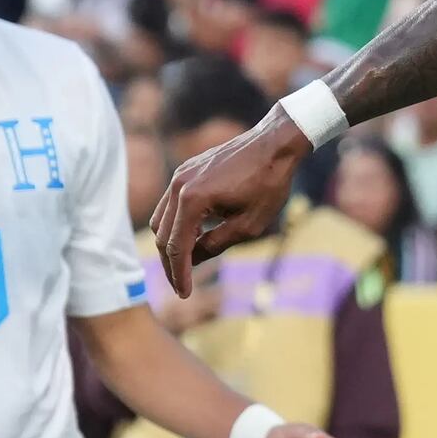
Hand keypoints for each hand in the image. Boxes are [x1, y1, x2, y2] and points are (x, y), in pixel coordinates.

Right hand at [148, 114, 305, 291]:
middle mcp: (178, 186)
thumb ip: (215, 245)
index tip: (184, 294)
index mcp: (192, 200)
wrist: (275, 144)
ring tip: (185, 266)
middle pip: (162, 235)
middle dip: (171, 264)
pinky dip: (176, 225)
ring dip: (170, 245)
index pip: (177, 247)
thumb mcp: (248, 225)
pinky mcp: (186, 171)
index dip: (179, 274)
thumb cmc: (268, 184)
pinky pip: (170, 204)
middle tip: (181, 286)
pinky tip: (192, 239)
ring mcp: (179, 176)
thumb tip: (192, 260)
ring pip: (161, 220)